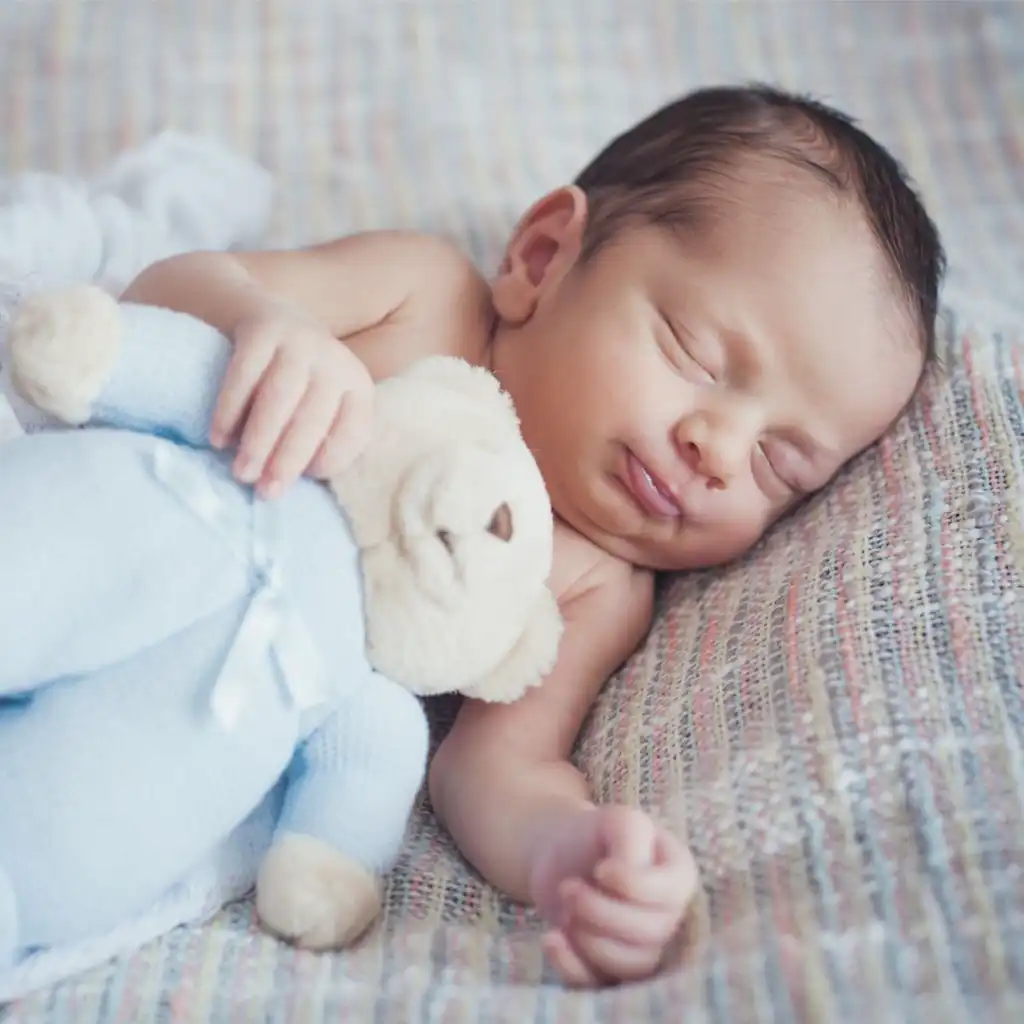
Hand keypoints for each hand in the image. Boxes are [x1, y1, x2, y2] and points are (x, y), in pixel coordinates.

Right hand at [210, 300, 373, 497]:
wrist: (255, 313)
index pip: (354, 428)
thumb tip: (291, 484)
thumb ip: (315, 437)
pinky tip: (218, 438)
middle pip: (314, 417)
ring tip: (242, 472)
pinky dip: (230, 409)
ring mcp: (299, 339)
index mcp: (356, 383)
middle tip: (266, 492)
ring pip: (280, 397)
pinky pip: (245, 374)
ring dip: (260, 440)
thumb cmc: (289, 380)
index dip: (333, 457)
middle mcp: (334, 359)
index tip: (307, 479)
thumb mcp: (316, 403)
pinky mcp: (262, 326)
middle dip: (289, 459)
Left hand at [529, 805, 697, 986]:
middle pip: (650, 933)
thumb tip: (633, 874)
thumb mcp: (617, 821)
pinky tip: (551, 938)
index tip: (600, 868)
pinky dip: (573, 967)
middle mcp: (669, 916)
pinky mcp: (613, 969)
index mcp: (678, 876)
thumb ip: (631, 841)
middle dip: (600, 911)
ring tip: (564, 909)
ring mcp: (644, 948)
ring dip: (589, 939)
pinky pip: (602, 985)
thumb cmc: (595, 835)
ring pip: (632, 965)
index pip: (669, 894)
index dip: (632, 885)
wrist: (562, 856)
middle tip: (568, 888)